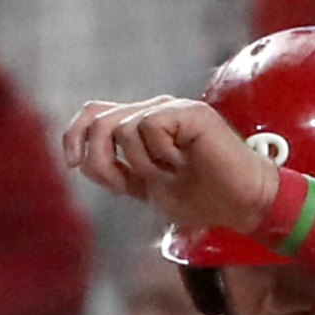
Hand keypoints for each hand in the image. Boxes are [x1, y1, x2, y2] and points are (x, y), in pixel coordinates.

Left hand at [58, 96, 286, 245]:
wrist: (240, 204)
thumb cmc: (201, 198)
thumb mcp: (145, 188)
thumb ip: (117, 170)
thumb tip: (83, 158)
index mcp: (140, 127)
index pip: (92, 114)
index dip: (74, 135)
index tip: (73, 163)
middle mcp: (153, 112)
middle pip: (99, 120)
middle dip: (100, 159)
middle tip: (125, 186)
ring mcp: (171, 109)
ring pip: (123, 129)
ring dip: (141, 165)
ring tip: (169, 174)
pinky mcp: (188, 112)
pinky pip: (150, 127)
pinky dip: (161, 155)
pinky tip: (182, 162)